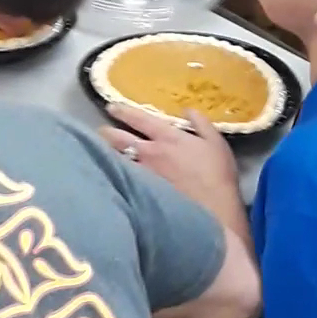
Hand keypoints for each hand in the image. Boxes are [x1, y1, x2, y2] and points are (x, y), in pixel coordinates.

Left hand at [103, 103, 245, 233]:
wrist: (212, 210)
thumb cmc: (217, 175)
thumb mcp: (216, 142)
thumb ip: (201, 123)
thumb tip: (188, 110)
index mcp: (168, 137)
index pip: (140, 119)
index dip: (123, 111)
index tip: (112, 107)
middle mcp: (150, 152)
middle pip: (118, 139)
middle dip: (106, 133)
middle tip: (100, 131)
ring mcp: (142, 173)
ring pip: (116, 159)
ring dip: (107, 153)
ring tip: (99, 152)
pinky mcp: (139, 192)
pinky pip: (121, 178)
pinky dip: (114, 174)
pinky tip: (109, 175)